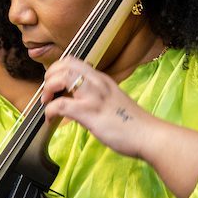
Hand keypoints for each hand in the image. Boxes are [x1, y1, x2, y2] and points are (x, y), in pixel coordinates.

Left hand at [40, 58, 197, 197]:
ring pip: (62, 78)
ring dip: (49, 88)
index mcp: (103, 80)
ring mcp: (94, 96)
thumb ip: (97, 98)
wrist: (149, 135)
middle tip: (48, 93)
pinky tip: (51, 119)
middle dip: (50, 76)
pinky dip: (50, 110)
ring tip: (47, 102)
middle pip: (66, 64)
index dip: (58, 69)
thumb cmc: (132, 123)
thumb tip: (78, 103)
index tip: (54, 85)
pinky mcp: (90, 112)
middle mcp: (98, 83)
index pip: (74, 62)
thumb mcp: (113, 102)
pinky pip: (61, 105)